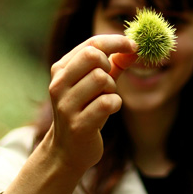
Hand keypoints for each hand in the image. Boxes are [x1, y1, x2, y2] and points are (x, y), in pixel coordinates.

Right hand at [45, 35, 136, 172]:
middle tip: (108, 82)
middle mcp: (58, 85)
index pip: (91, 44)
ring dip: (112, 89)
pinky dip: (115, 104)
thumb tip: (133, 48)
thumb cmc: (84, 112)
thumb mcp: (96, 85)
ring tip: (105, 100)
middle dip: (109, 66)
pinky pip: (107, 103)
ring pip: (101, 79)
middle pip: (93, 56)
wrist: (67, 151)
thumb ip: (113, 65)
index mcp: (60, 70)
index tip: (133, 46)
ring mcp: (66, 105)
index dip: (116, 42)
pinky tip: (108, 112)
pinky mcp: (78, 125)